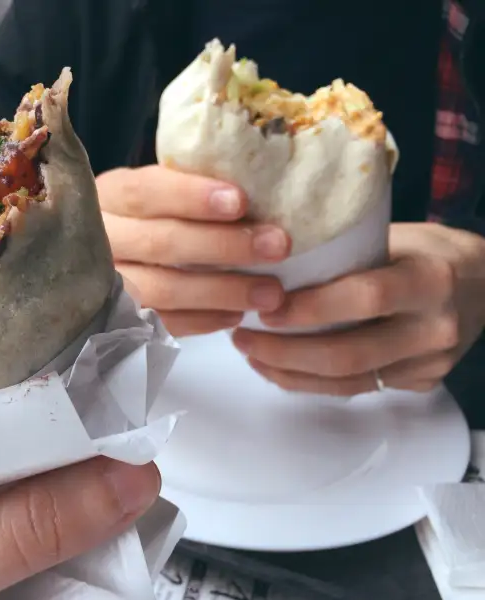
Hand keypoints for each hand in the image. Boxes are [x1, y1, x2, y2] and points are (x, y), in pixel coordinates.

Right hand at [97, 165, 290, 335]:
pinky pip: (161, 324)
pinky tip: (236, 314)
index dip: (192, 196)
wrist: (85, 266)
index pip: (145, 192)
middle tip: (276, 246)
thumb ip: (185, 192)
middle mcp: (99, 238)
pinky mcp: (114, 321)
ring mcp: (102, 283)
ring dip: (221, 291)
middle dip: (223, 245)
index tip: (240, 201)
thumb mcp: (150, 196)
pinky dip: (202, 320)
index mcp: (107, 196)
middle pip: (160, 242)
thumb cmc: (142, 220)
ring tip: (269, 293)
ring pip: (162, 289)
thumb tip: (258, 189)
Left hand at [234, 223, 484, 394]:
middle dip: (284, 351)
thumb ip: (346, 251)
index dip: (310, 308)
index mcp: (428, 279)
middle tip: (243, 337)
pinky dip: (310, 383)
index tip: (265, 307)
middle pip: (348, 354)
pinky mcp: (419, 384)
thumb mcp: (395, 236)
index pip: (364, 298)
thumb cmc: (429, 252)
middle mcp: (433, 328)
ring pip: (347, 382)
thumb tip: (271, 259)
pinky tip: (278, 369)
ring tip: (251, 353)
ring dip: (288, 373)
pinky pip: (356, 390)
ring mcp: (429, 363)